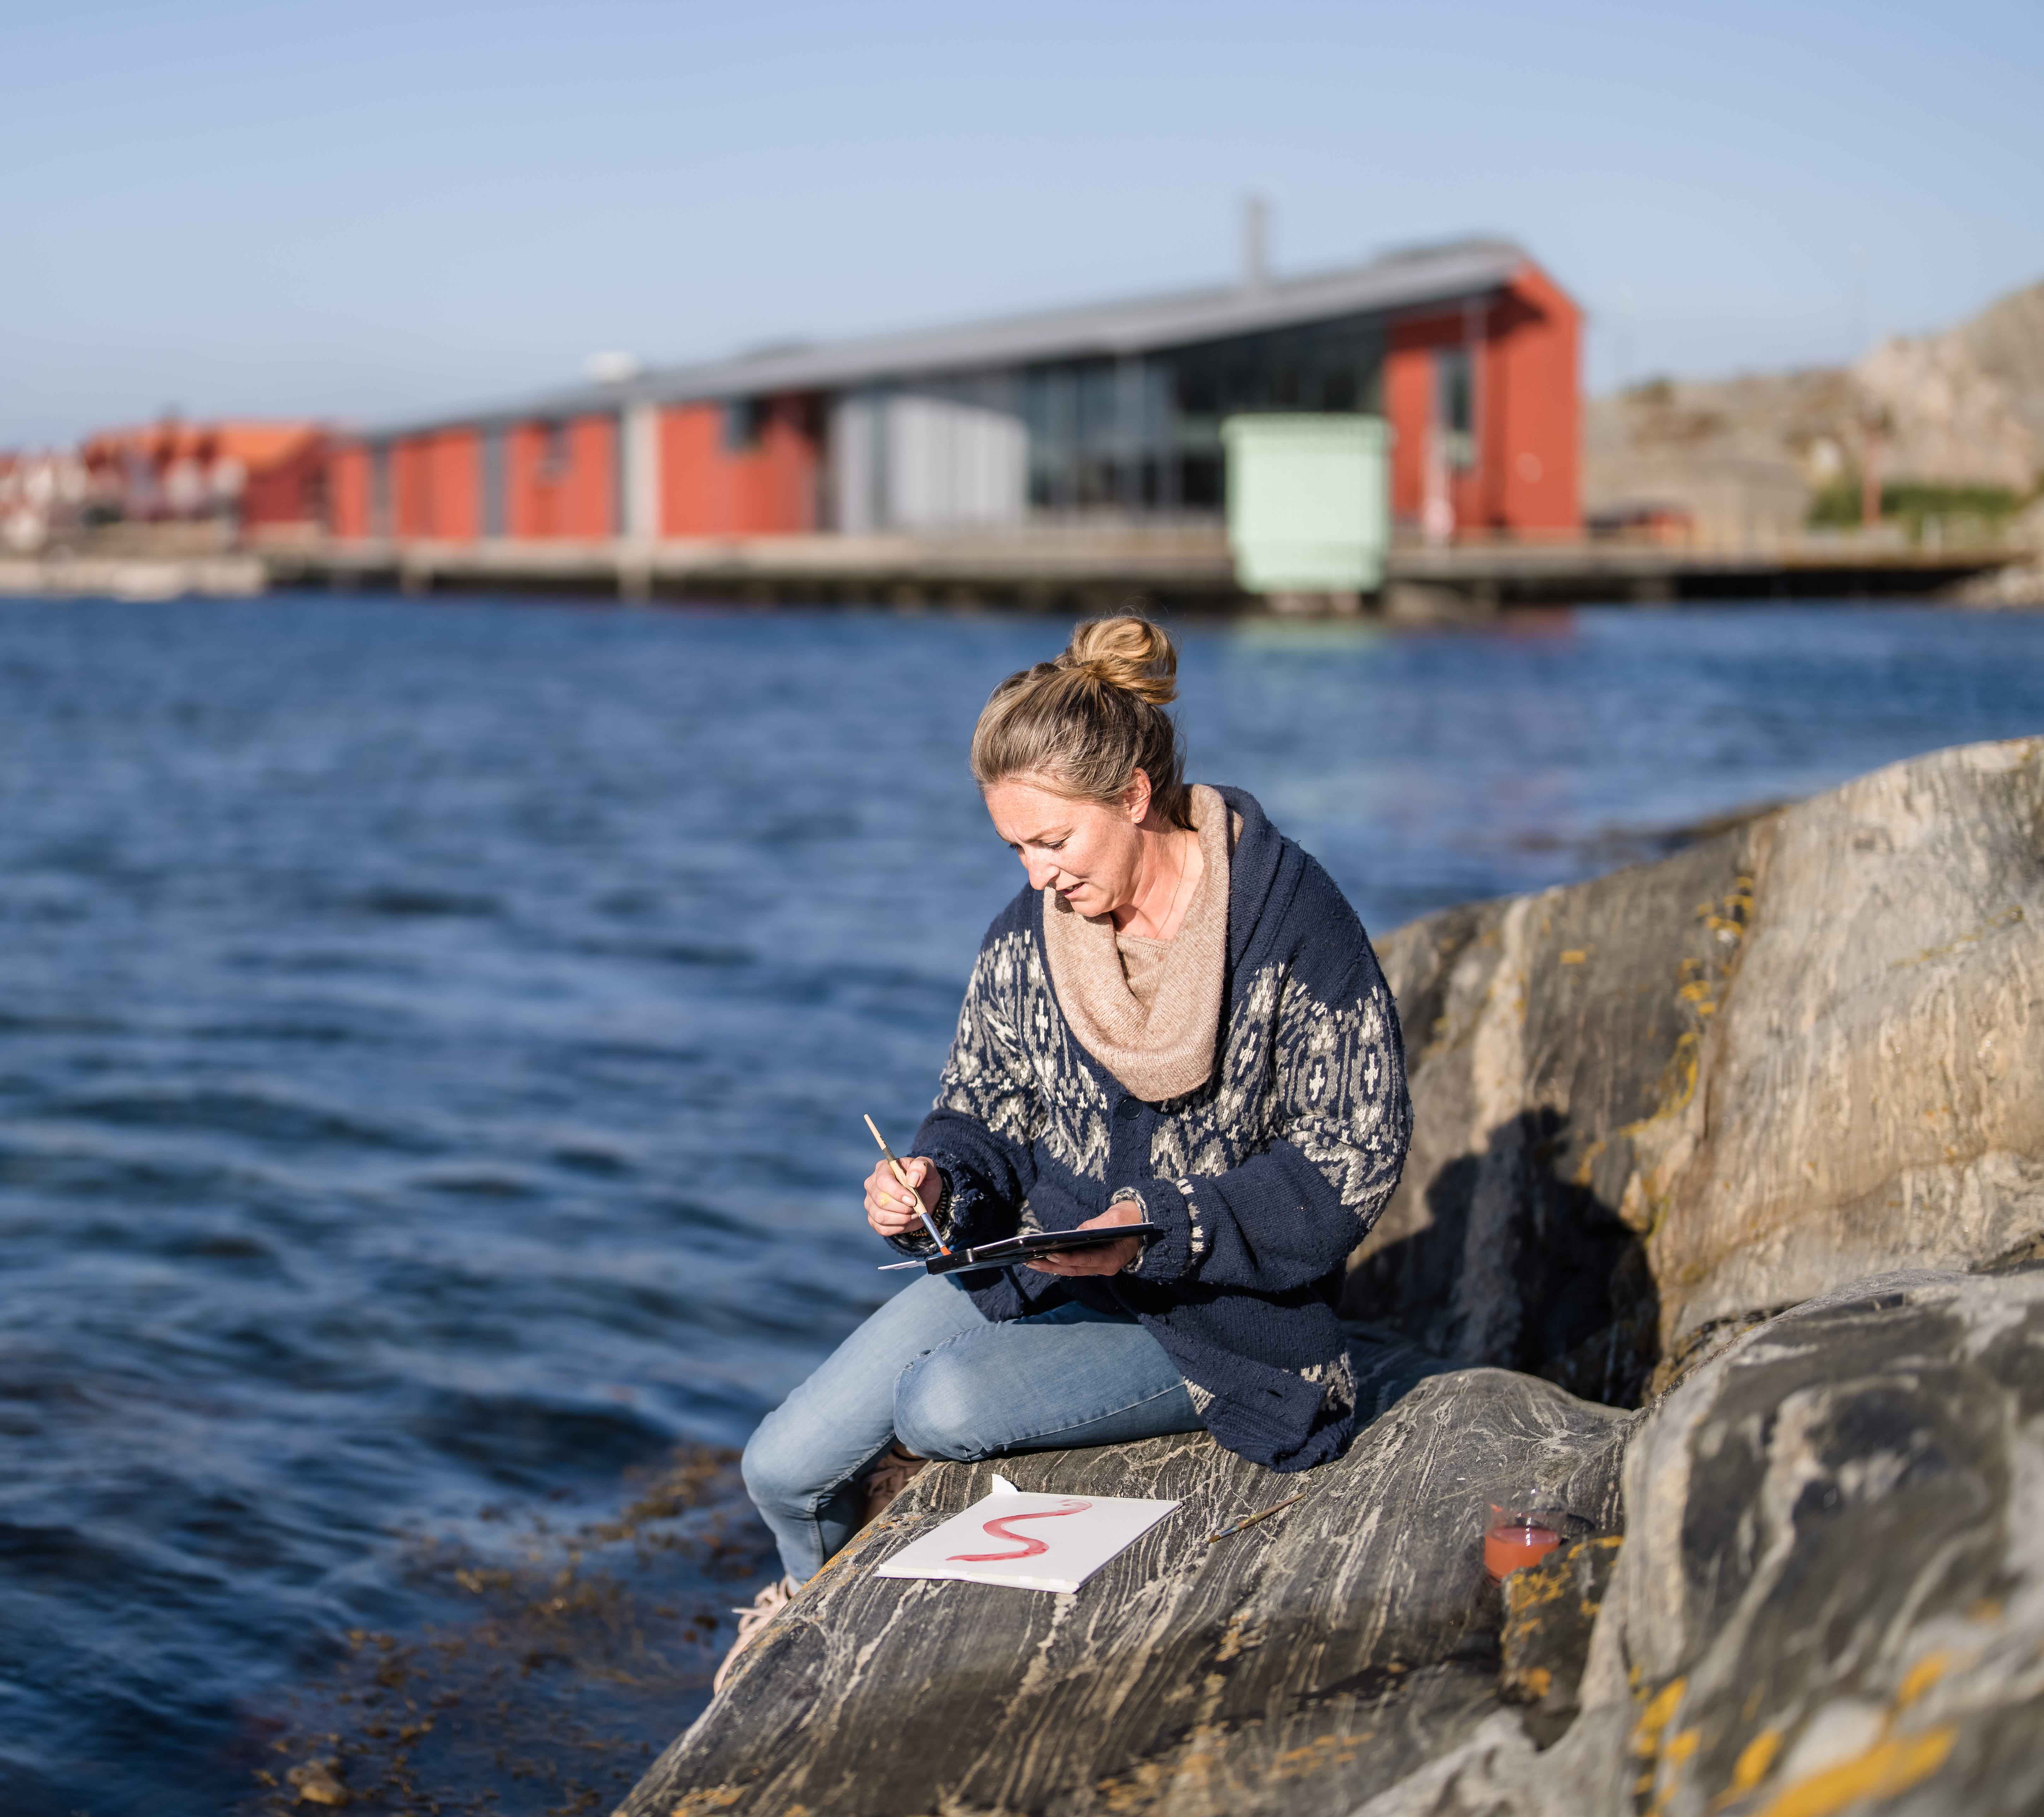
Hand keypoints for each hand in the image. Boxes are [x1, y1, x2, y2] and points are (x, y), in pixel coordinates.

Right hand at [865, 1155, 940, 1239]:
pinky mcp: (873, 1219)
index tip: (914, 1200)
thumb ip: (921, 1166)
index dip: (898, 1193)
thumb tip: (912, 1179)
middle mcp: (872, 1185)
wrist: (924, 1198)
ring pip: (881, 1217)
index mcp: (883, 1168)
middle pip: (881, 1201)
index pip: (883, 1181)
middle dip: (903, 1208)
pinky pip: (882, 1229)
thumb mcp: (928, 1169)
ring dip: (902, 1218)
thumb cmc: (923, 1181)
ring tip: (913, 1213)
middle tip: (916, 1206)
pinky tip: (906, 1220)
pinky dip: (898, 1227)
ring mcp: (870, 1203)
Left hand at [1026, 1199, 1144, 1276]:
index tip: (1051, 1256)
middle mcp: (1105, 1267)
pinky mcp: (1095, 1263)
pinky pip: (1075, 1266)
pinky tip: (1044, 1260)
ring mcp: (1100, 1267)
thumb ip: (1097, 1225)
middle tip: (1031, 1263)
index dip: (1068, 1259)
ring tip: (1031, 1263)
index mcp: (1112, 1257)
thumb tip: (1076, 1233)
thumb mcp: (1116, 1218)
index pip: (1086, 1260)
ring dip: (1052, 1267)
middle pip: (1075, 1269)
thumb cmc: (1130, 1219)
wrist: (1142, 1223)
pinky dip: (1060, 1264)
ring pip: (1072, 1270)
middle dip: (1052, 1266)